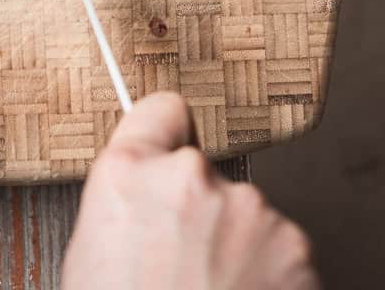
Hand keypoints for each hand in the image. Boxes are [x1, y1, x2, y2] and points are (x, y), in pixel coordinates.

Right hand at [62, 93, 319, 289]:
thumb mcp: (91, 256)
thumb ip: (127, 204)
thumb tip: (145, 201)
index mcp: (127, 174)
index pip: (160, 110)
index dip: (165, 135)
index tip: (171, 150)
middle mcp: (188, 177)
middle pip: (201, 174)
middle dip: (198, 212)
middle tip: (182, 267)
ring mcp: (245, 209)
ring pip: (243, 214)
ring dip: (235, 245)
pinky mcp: (293, 246)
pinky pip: (277, 248)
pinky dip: (268, 275)